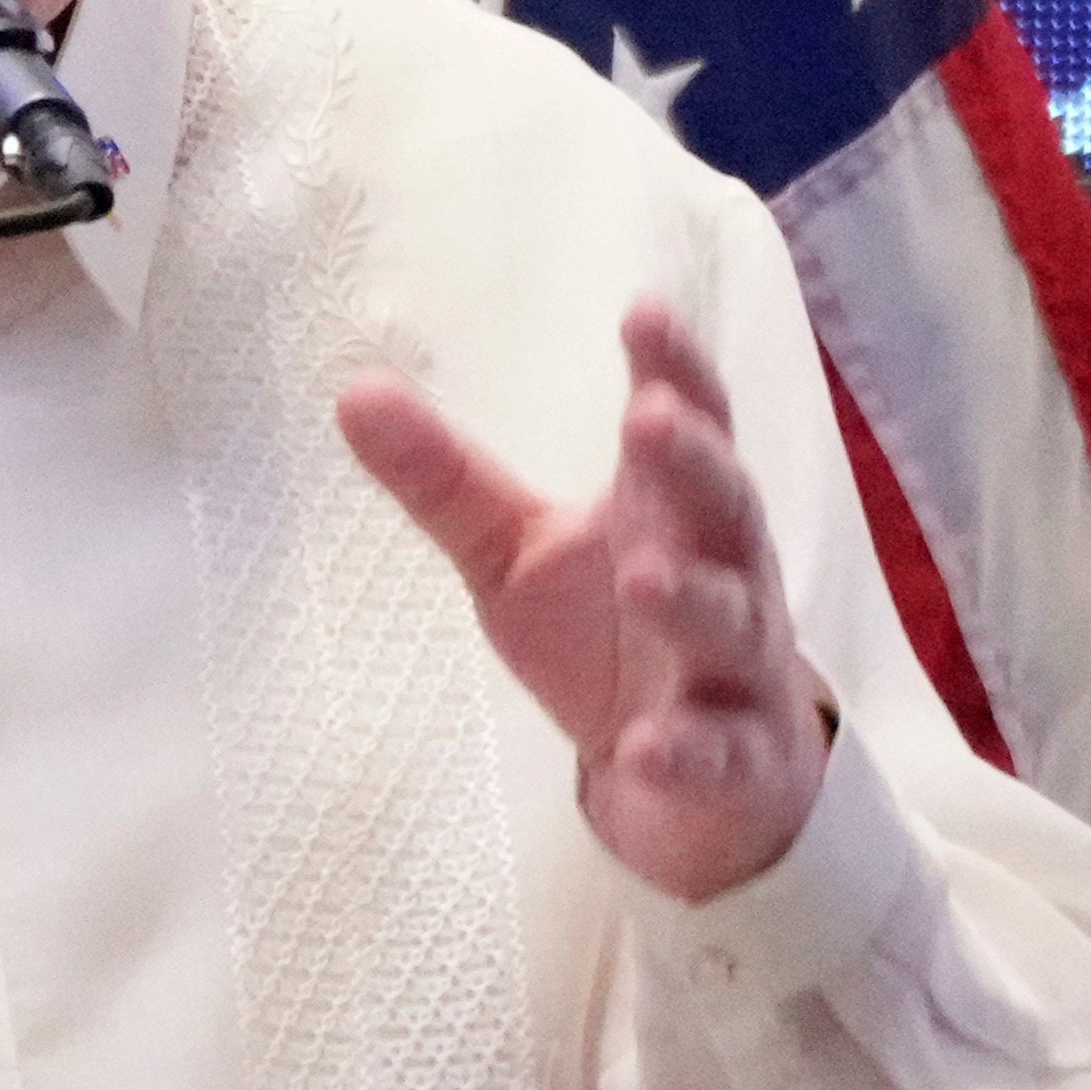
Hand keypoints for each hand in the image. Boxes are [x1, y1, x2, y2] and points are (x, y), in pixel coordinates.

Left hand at [336, 302, 828, 902]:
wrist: (694, 776)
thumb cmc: (610, 631)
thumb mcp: (514, 552)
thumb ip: (447, 480)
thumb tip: (353, 391)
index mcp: (673, 508)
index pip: (687, 424)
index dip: (674, 370)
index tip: (645, 312)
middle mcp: (725, 572)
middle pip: (724, 507)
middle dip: (693, 462)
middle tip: (648, 419)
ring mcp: (737, 668)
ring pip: (729, 623)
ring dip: (690, 598)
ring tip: (640, 574)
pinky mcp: (735, 760)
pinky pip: (721, 754)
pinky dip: (688, 749)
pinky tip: (646, 745)